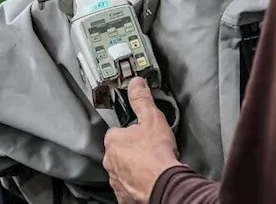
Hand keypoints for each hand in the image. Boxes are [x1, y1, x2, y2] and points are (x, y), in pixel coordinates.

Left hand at [103, 78, 182, 203]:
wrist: (165, 186)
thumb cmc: (158, 156)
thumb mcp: (153, 118)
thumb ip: (142, 99)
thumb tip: (136, 84)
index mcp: (113, 141)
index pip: (117, 131)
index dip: (132, 131)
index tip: (142, 133)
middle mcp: (110, 162)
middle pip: (119, 151)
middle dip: (133, 149)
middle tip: (150, 149)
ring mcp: (116, 180)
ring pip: (123, 169)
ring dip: (134, 167)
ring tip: (152, 164)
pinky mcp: (123, 195)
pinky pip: (128, 186)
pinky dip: (137, 183)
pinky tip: (150, 179)